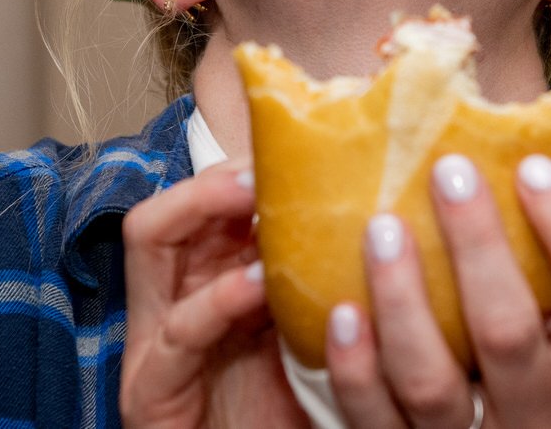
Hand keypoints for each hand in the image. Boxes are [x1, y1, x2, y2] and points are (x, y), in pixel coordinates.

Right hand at [117, 160, 309, 428]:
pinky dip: (216, 302)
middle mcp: (175, 297)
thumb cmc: (291, 415)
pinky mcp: (151, 391)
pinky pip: (178, 331)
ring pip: (152, 238)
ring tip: (255, 198)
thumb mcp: (313, 332)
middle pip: (171, 200)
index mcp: (211, 278)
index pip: (207, 199)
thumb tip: (400, 215)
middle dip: (215, 173)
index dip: (243, 164)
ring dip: (204, 209)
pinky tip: (256, 287)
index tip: (301, 149)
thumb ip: (327, 280)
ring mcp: (156, 341)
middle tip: (269, 163)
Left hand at [324, 153, 550, 427]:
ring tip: (382, 228)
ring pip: (431, 382)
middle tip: (447, 171)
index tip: (531, 165)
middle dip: (476, 246)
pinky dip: (356, 368)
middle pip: (508, 331)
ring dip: (403, 299)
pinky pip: (375, 421)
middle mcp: (546, 420)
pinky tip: (343, 310)